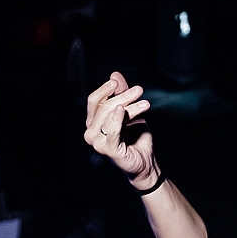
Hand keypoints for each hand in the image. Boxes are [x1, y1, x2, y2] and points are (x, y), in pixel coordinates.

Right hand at [84, 71, 156, 185]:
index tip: (117, 81)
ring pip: (110, 116)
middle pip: (104, 106)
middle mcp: (91, 132)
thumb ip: (122, 95)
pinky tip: (124, 110)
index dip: (105, 89)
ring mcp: (97, 142)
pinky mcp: (108, 150)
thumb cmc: (136, 139)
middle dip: (122, 96)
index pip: (94, 100)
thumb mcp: (130, 113)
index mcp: (94, 122)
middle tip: (139, 90)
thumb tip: (115, 74)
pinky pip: (113, 130)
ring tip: (145, 104)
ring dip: (129, 106)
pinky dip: (118, 119)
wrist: (145, 163)